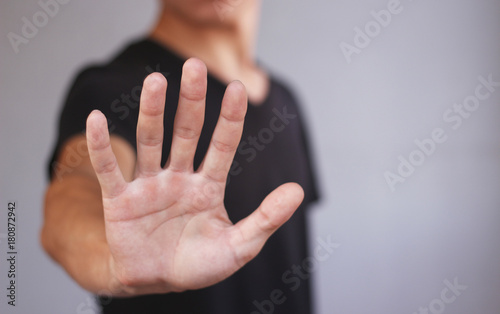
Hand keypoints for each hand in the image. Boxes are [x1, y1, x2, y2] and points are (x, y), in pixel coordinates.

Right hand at [86, 58, 303, 294]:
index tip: (239, 88)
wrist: (157, 283)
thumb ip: (266, 219)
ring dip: (152, 112)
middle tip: (194, 67)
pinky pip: (110, 170)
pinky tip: (96, 119)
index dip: (230, 118)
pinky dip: (101, 147)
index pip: (223, 145)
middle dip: (191, 101)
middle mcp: (179, 178)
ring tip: (155, 81)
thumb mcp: (239, 247)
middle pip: (186, 132)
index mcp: (209, 186)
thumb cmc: (199, 264)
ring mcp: (149, 186)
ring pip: (151, 142)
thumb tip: (298, 190)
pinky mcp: (120, 201)